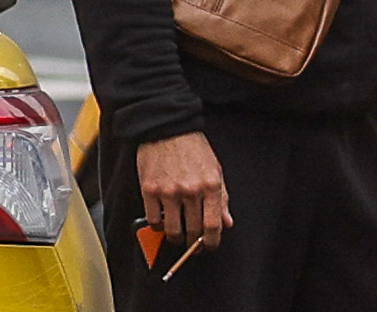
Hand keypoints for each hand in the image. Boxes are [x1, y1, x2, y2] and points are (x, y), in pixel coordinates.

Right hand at [138, 131, 232, 250]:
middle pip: (193, 231)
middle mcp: (191, 190)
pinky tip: (162, 222)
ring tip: (178, 235)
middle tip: (193, 244)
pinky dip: (158, 227)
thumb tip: (226, 222)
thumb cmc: (193, 148)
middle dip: (194, 243)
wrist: (169, 129)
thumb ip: (222, 198)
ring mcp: (169, 192)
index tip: (209, 246)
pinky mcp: (150, 191)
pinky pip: (154, 221)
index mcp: (211, 185)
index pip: (213, 225)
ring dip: (176, 238)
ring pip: (173, 230)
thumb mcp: (215, 170)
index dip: (212, 241)